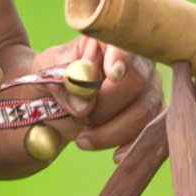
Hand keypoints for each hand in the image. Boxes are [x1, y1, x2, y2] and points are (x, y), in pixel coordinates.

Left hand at [29, 37, 159, 149]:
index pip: (123, 45)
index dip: (121, 59)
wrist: (55, 100)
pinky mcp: (150, 114)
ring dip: (112, 131)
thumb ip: (62, 83)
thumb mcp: (45, 74)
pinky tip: (114, 154)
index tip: (112, 74)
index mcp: (108, 41)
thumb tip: (84, 104)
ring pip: (145, 111)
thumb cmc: (53, 79)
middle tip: (79, 117)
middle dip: (105, 107)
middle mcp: (136, 61)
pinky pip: (150, 132)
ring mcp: (148, 88)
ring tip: (82, 139)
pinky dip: (131, 146)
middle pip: (136, 81)